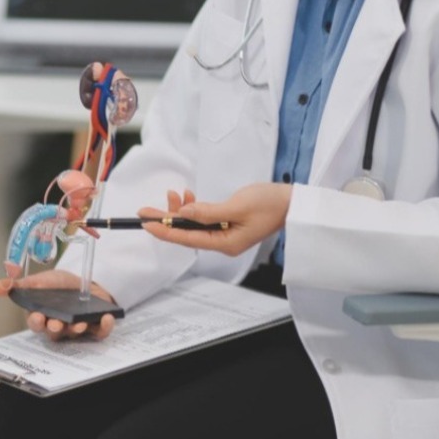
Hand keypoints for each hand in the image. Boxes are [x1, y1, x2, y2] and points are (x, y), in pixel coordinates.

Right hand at [0, 269, 117, 340]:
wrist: (84, 282)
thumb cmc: (58, 286)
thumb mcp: (38, 281)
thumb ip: (18, 285)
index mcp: (43, 316)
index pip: (36, 324)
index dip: (36, 322)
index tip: (37, 317)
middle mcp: (59, 326)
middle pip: (54, 333)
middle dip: (55, 328)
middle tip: (56, 323)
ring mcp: (77, 328)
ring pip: (75, 335)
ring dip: (77, 329)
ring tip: (79, 322)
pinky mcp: (95, 327)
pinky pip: (99, 333)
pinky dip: (104, 327)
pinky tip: (106, 318)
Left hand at [138, 183, 292, 256]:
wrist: (293, 202)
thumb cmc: (271, 204)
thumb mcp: (237, 206)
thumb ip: (208, 211)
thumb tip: (183, 214)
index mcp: (225, 243)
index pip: (187, 239)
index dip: (164, 231)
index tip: (146, 224)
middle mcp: (222, 242)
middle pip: (186, 233)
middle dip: (166, 220)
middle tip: (144, 211)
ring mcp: (225, 233)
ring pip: (193, 224)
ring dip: (180, 211)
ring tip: (173, 194)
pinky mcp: (227, 224)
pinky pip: (203, 219)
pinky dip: (193, 208)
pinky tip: (188, 197)